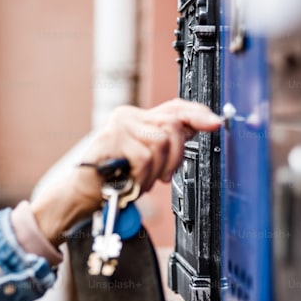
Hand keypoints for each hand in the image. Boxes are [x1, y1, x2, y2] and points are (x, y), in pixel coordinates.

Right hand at [31, 99, 221, 243]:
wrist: (83, 193)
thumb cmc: (115, 178)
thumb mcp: (148, 160)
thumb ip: (169, 143)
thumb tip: (202, 127)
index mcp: (141, 118)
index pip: (176, 107)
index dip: (198, 113)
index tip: (216, 122)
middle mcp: (130, 116)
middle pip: (174, 126)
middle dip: (176, 158)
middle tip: (163, 177)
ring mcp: (119, 124)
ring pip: (161, 143)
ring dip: (156, 172)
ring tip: (140, 180)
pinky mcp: (109, 138)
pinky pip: (144, 157)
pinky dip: (142, 176)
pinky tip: (130, 180)